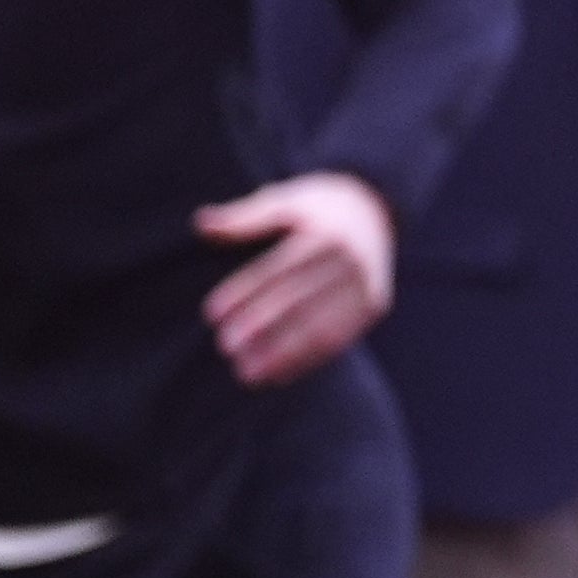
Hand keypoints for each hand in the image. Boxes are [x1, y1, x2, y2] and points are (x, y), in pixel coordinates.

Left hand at [195, 172, 392, 385]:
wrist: (376, 209)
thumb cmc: (316, 210)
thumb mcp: (285, 202)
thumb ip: (244, 217)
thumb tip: (201, 223)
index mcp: (326, 233)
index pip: (278, 268)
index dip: (243, 291)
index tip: (211, 314)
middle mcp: (351, 260)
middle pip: (299, 299)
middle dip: (260, 325)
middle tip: (225, 346)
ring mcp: (367, 285)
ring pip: (321, 326)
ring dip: (283, 353)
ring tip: (247, 372)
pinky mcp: (375, 306)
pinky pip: (340, 339)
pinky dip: (308, 360)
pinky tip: (278, 376)